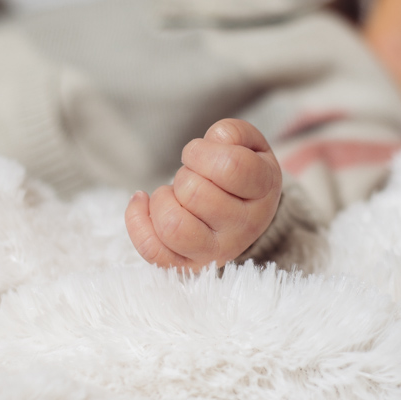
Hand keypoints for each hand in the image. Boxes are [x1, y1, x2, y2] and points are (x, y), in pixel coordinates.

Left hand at [126, 119, 281, 270]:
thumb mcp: (250, 146)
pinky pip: (153, 251)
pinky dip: (137, 221)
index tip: (199, 152)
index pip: (231, 166)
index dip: (202, 151)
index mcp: (263, 191)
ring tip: (173, 193)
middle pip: (195, 193)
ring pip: (174, 226)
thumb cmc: (242, 175)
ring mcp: (215, 252)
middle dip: (184, 174)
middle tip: (192, 176)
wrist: (246, 215)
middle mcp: (243, 227)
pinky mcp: (187, 265)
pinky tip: (142, 200)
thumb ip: (234, 133)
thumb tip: (213, 140)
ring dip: (163, 199)